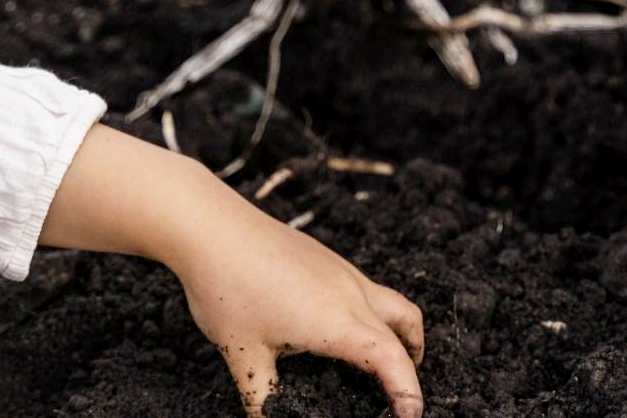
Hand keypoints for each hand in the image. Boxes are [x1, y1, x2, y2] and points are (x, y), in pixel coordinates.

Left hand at [174, 205, 425, 417]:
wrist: (213, 227)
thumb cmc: (228, 290)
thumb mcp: (243, 355)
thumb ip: (261, 397)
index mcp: (337, 322)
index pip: (392, 361)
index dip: (408, 392)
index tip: (411, 415)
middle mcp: (349, 293)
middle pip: (406, 325)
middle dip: (412, 362)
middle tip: (402, 394)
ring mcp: (340, 271)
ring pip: (391, 301)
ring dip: (400, 331)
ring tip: (387, 356)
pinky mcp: (327, 258)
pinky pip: (366, 287)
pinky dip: (375, 312)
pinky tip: (342, 324)